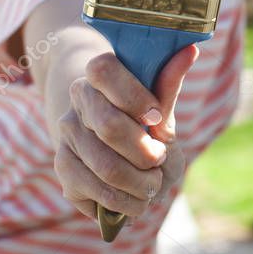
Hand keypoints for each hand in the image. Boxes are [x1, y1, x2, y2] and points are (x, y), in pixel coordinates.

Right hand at [53, 45, 197, 220]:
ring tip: (152, 183)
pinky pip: (99, 192)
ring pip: (107, 167)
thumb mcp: (160, 108)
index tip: (156, 119)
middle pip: (109, 126)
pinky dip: (128, 203)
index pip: (104, 71)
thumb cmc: (146, 124)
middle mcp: (77, 99)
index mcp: (99, 73)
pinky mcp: (62, 168)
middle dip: (145, 152)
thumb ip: (168, 85)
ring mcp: (66, 134)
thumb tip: (190, 50)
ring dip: (142, 184)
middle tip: (158, 158)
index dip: (134, 97)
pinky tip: (135, 198)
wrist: (120, 152)